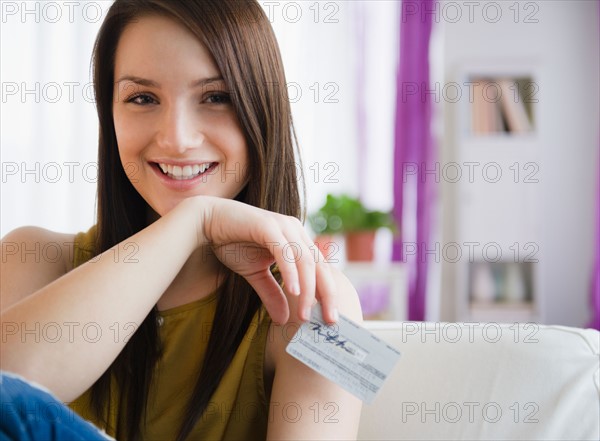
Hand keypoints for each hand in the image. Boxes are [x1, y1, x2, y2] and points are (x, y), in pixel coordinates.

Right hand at [190, 196, 337, 324]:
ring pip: (304, 261)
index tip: (330, 319)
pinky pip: (284, 251)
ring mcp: (283, 226)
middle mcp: (295, 230)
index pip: (321, 269)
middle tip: (329, 321)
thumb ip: (271, 294)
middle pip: (319, 266)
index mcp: (297, 239)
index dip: (328, 294)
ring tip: (304, 314)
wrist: (207, 221)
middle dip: (327, 295)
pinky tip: (293, 291)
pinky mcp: (267, 225)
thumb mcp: (256, 274)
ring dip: (307, 289)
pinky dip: (290, 272)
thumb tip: (282, 320)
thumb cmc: (232, 243)